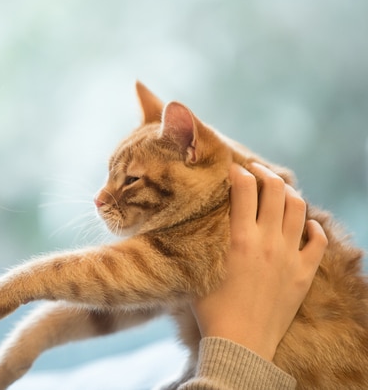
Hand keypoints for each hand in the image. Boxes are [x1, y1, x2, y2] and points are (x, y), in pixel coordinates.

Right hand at [191, 163, 326, 360]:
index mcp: (240, 238)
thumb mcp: (198, 267)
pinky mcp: (303, 275)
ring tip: (278, 191)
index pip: (244, 188)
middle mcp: (268, 241)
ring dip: (288, 193)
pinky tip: (305, 224)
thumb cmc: (210, 309)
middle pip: (275, 190)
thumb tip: (193, 218)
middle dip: (264, 173)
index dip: (238, 171)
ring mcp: (289, 257)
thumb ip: (200, 239)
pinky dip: (312, 227)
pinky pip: (317, 242)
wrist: (239, 343)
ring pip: (298, 209)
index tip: (231, 168)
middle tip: (254, 172)